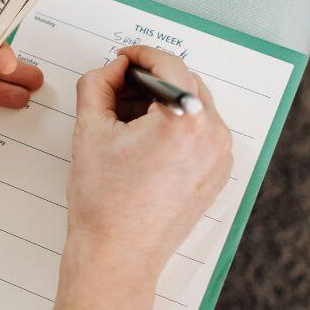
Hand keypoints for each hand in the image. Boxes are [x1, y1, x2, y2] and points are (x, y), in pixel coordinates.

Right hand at [53, 45, 232, 309]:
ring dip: (164, 102)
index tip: (123, 58)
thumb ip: (97, 84)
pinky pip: (201, 132)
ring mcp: (219, 157)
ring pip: (195, 106)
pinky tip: (146, 142)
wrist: (118, 255)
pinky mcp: (217, 173)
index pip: (168, 64)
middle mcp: (212, 136)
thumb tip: (113, 68)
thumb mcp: (90, 130)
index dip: (140, 55)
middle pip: (185, 82)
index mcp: (184, 121)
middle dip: (151, 79)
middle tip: (118, 88)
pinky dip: (177, 126)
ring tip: (128, 121)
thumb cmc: (105, 202)